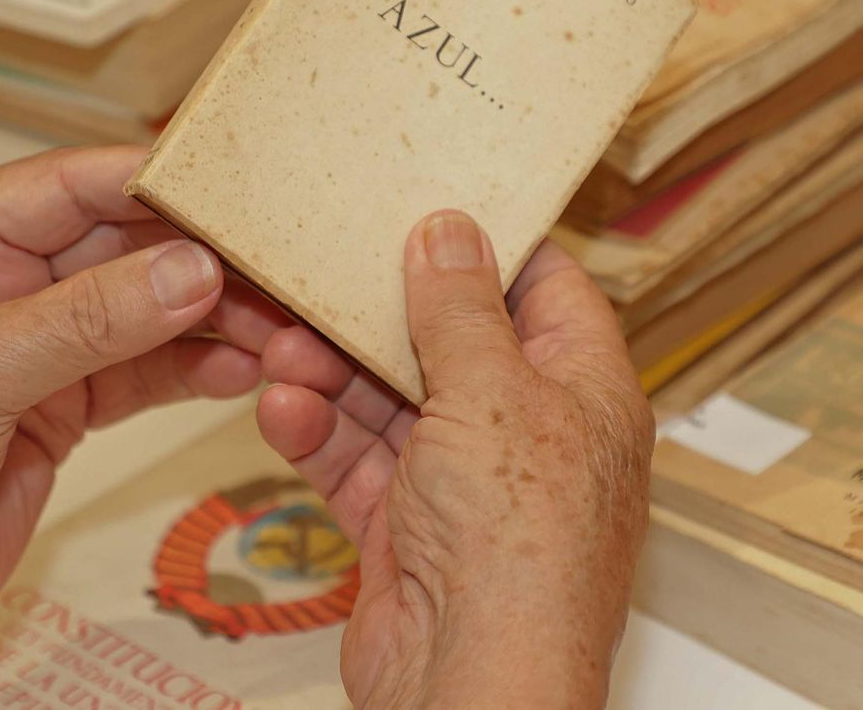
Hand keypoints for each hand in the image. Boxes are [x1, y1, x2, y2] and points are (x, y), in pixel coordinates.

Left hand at [0, 146, 290, 707]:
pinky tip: (244, 373)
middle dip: (201, 258)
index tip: (230, 187)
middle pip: (124, 247)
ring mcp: (40, 350)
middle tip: (277, 268)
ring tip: (280, 329)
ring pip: (148, 313)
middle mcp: (3, 287)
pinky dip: (198, 372)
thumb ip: (84, 321)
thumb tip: (190, 270)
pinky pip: (148, 374)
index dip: (150, 181)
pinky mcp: (67, 409)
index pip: (67, 187)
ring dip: (214, 320)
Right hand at [255, 210, 653, 709]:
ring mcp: (465, 482)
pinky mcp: (406, 527)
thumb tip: (451, 231)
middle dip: (379, 312)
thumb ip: (461, 309)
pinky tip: (281, 407)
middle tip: (317, 271)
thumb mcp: (492, 393)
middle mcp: (529, 431)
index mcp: (583, 389)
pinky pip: (357, 460)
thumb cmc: (521, 549)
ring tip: (279, 344)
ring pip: (391, 400)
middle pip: (452, 342)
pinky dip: (318, 434)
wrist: (474, 683)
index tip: (428, 201)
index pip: (545, 289)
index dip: (490, 244)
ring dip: (332, 372)